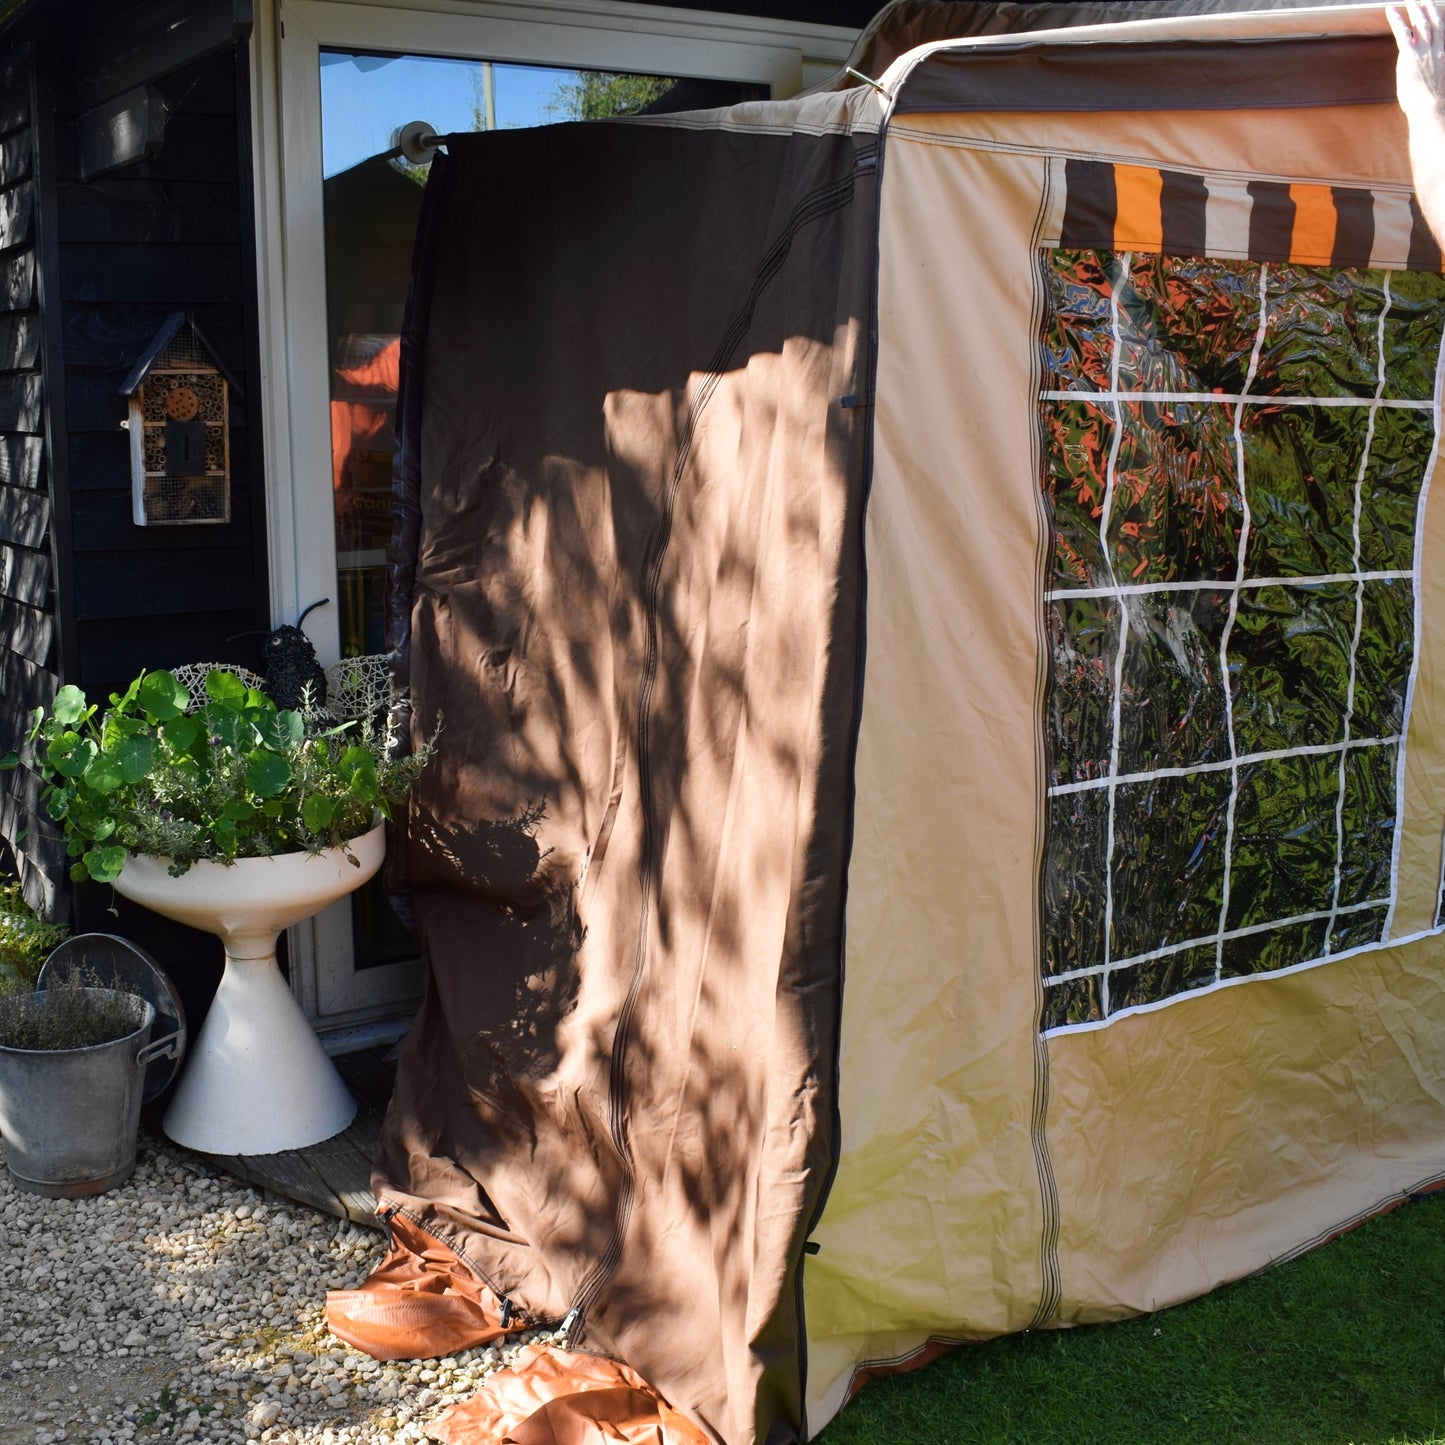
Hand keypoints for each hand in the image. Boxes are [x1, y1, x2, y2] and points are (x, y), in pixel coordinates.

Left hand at [1389, 0, 1444, 121]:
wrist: (1432, 106)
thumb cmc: (1432, 103)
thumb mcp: (1435, 85)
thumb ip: (1430, 76)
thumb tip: (1424, 80)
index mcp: (1443, 55)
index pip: (1441, 32)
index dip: (1437, 19)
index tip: (1434, 11)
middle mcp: (1436, 48)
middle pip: (1433, 23)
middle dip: (1427, 9)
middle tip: (1423, 0)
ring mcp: (1424, 50)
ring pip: (1421, 23)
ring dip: (1415, 8)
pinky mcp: (1410, 54)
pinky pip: (1402, 31)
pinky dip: (1397, 19)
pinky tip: (1390, 9)